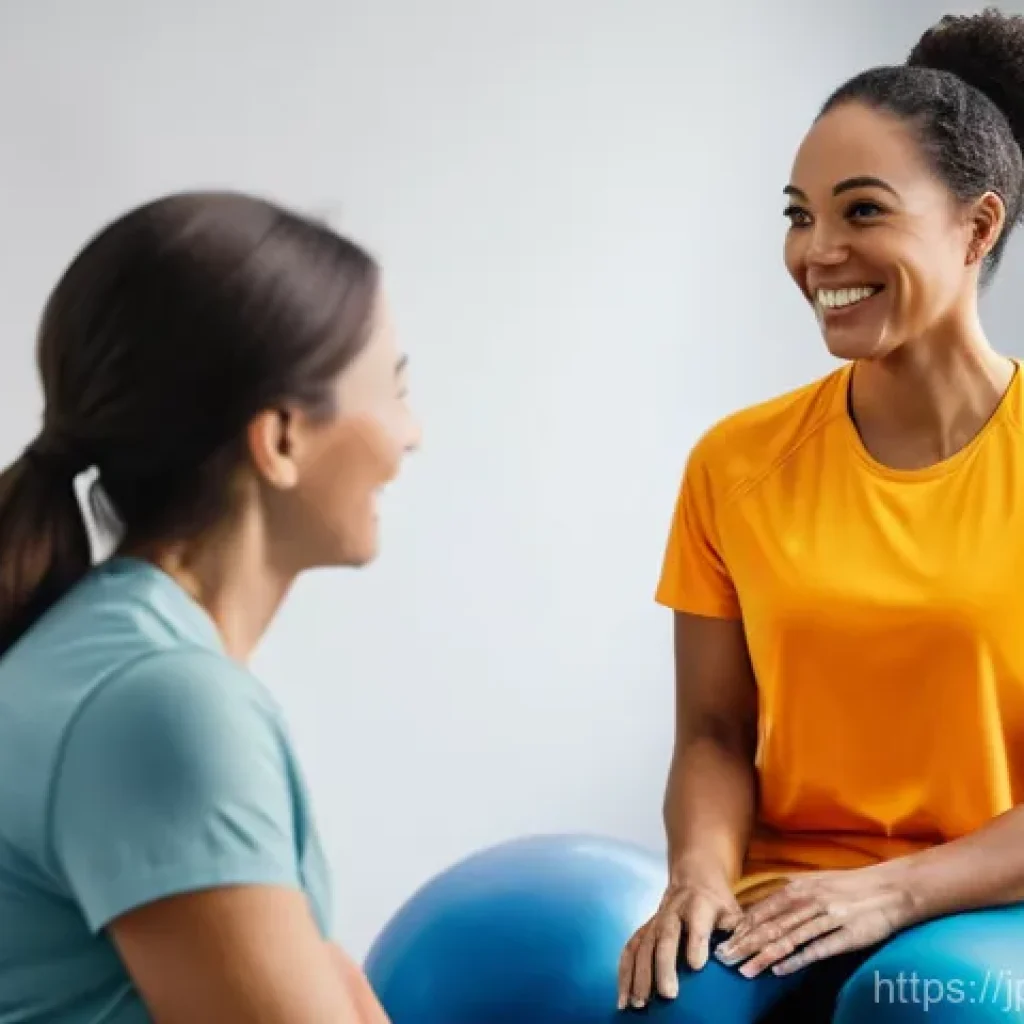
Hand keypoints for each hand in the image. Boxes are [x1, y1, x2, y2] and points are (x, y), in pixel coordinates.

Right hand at [617, 859, 741, 1009]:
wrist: (693, 878)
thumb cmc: (716, 903)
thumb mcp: (732, 910)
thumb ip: (736, 931)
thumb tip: (734, 957)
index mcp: (699, 905)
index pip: (697, 923)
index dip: (696, 942)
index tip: (696, 965)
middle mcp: (672, 912)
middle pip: (665, 938)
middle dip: (664, 966)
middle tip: (667, 994)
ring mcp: (654, 921)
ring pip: (642, 946)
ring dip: (639, 974)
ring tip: (640, 1002)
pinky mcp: (644, 930)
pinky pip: (630, 950)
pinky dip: (624, 974)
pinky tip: (623, 997)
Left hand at [713, 865, 915, 978]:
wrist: (890, 889)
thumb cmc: (847, 887)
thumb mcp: (814, 883)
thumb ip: (788, 895)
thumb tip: (759, 907)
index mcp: (798, 888)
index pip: (762, 911)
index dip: (741, 928)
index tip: (722, 942)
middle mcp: (809, 901)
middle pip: (770, 926)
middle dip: (744, 944)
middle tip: (723, 960)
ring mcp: (828, 918)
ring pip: (789, 939)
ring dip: (764, 956)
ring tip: (745, 970)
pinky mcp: (846, 936)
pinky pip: (817, 950)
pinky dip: (797, 961)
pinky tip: (780, 971)